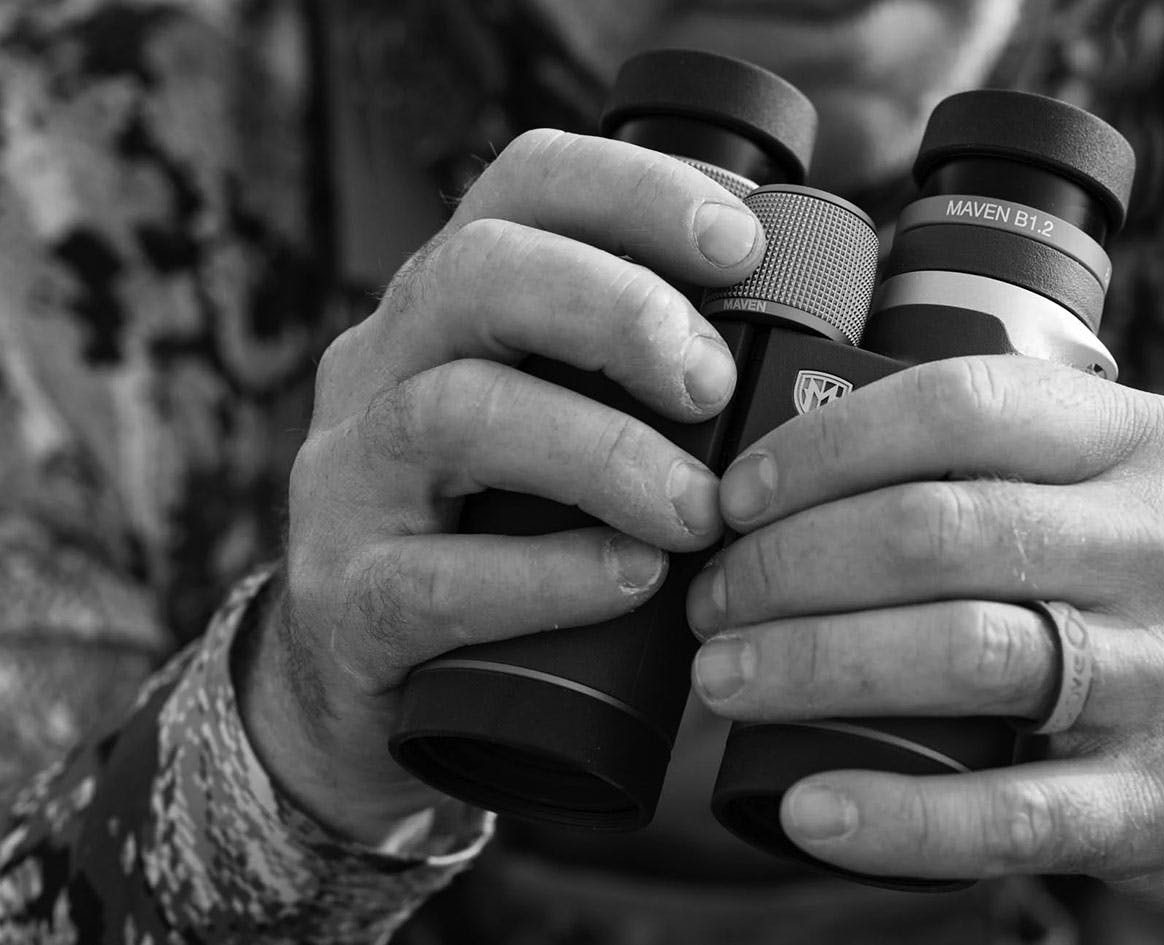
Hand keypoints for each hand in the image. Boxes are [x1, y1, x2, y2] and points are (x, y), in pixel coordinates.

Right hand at [239, 129, 762, 841]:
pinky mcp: (347, 601)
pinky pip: (436, 576)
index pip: (525, 184)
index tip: (742, 245)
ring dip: (600, 451)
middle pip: (478, 272)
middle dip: (616, 311)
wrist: (371, 698)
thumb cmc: (505, 541)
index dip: (636, 190)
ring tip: (698, 510)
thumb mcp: (556, 429)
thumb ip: (640, 383)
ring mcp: (350, 482)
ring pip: (452, 413)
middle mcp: (382, 367)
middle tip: (714, 384)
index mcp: (450, 303)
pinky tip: (633, 579)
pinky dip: (548, 575)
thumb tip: (816, 365)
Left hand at [686, 356, 1163, 942]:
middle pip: (940, 531)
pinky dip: (895, 815)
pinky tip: (810, 809)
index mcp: (1149, 445)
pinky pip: (1014, 812)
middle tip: (707, 603)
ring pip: (965, 655)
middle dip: (788, 566)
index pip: (960, 408)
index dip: (821, 448)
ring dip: (814, 665)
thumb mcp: (1140, 499)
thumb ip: (1015, 461)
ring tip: (725, 681)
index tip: (731, 497)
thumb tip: (791, 451)